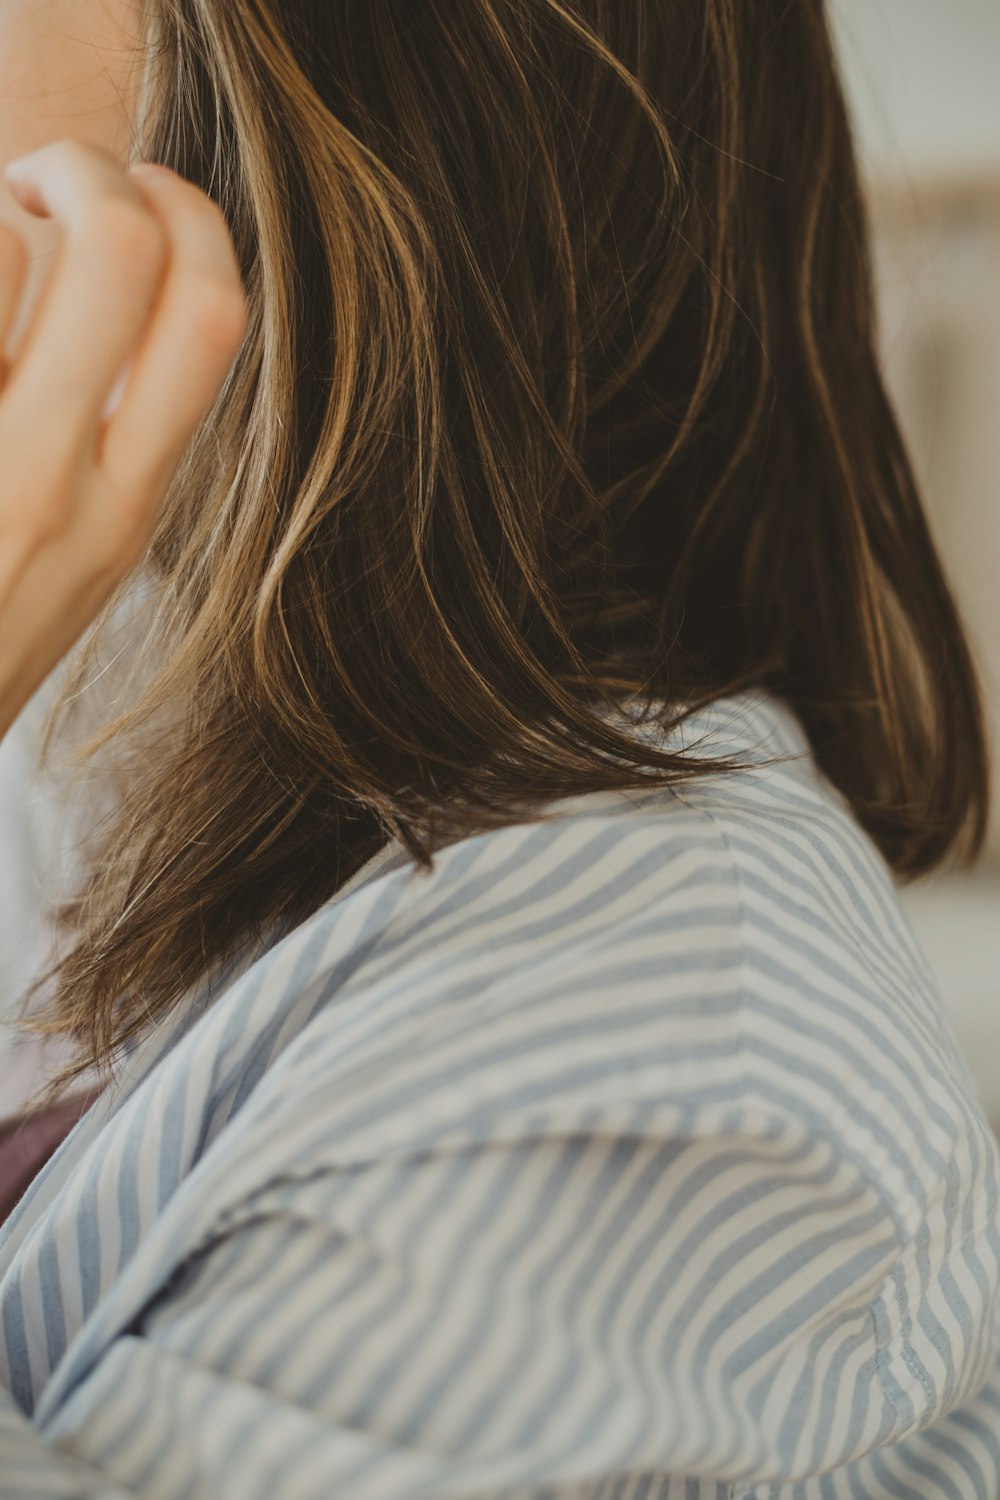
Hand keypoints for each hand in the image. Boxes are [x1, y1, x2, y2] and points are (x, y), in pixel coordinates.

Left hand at [0, 138, 248, 741]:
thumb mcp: (85, 564)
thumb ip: (118, 452)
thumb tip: (128, 307)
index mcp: (131, 507)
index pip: (213, 316)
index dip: (194, 217)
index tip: (153, 197)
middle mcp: (60, 482)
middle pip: (124, 248)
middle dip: (87, 168)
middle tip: (42, 185)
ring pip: (2, 244)